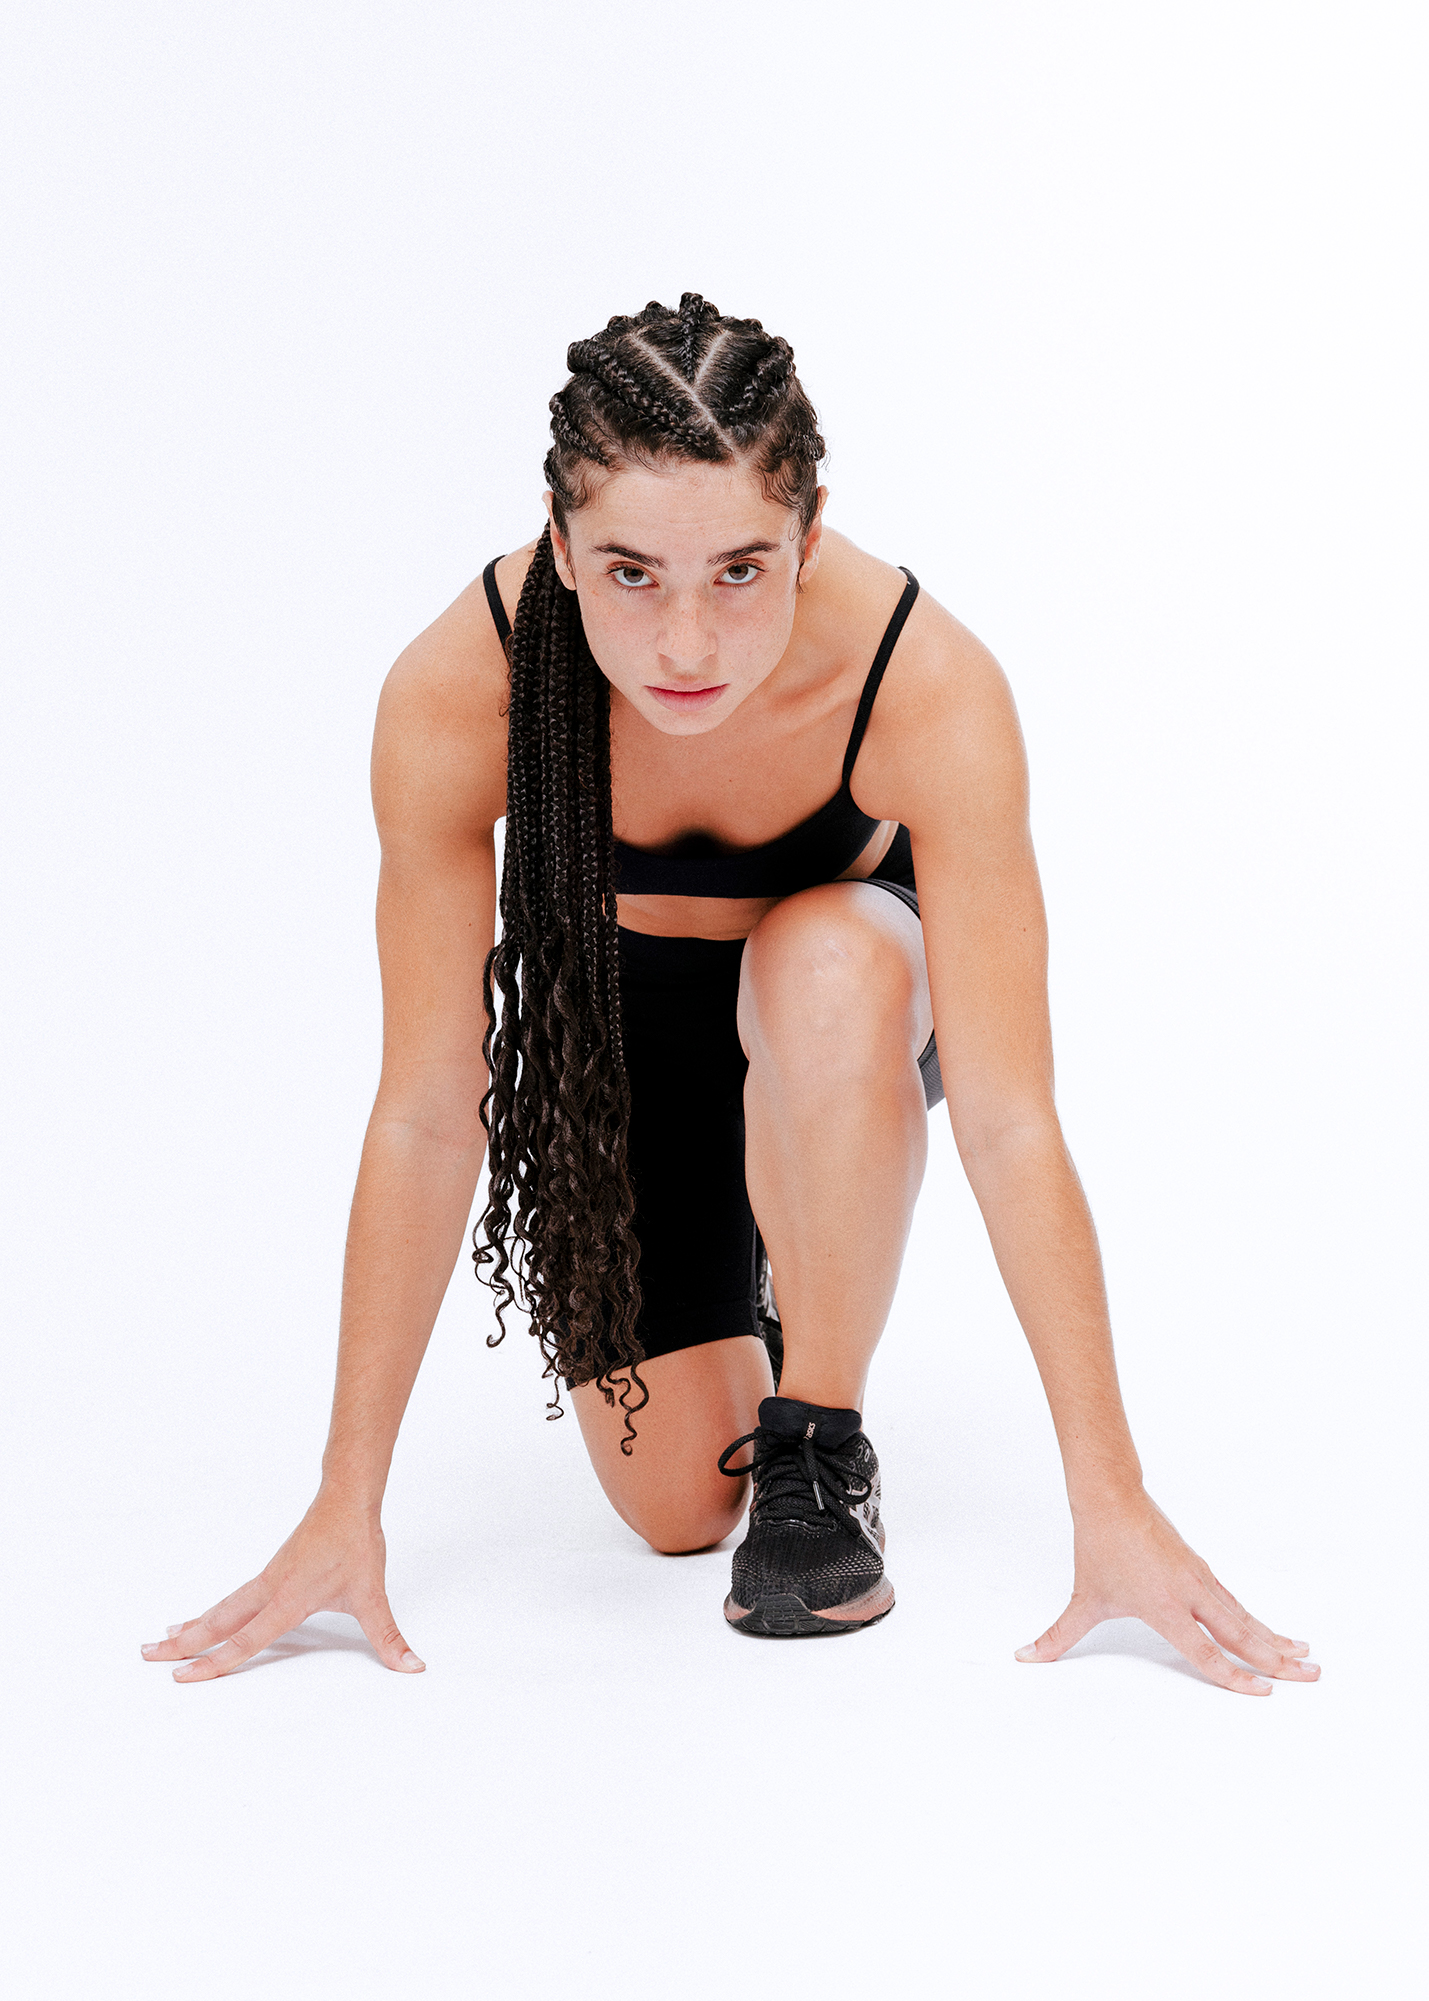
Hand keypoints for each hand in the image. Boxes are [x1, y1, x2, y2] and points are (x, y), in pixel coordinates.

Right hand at [139, 1490, 424, 1682]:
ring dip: (192, 1626)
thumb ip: (390, 1637)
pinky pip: (234, 1598)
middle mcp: (269, 1589)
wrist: (347, 1496)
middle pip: (219, 1622)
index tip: (183, 1677)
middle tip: (147, 1657)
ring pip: (222, 1608)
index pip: (246, 1640)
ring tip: (161, 1641)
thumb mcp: (373, 1595)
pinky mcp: (271, 1571)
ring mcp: (267, 1578)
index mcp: (288, 1599)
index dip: (215, 1663)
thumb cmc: (355, 1541)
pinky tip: (202, 1617)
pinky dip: (212, 1611)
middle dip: (184, 1643)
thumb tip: (413, 1667)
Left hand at [1016, 1487, 1319, 1695]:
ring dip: (1277, 1639)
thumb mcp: (1083, 1599)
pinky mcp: (1201, 1569)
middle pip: (1241, 1635)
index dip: (1234, 1677)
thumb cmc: (1099, 1547)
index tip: (1264, 1692)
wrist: (1110, 1496)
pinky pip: (1236, 1602)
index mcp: (1166, 1607)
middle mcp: (1190, 1594)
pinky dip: (1259, 1619)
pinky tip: (1275, 1632)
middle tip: (1313, 1677)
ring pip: (1245, 1617)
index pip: (1205, 1652)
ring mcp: (1200, 1579)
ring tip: (1309, 1658)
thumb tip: (1024, 1657)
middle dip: (1277, 1660)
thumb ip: (1057, 1637)